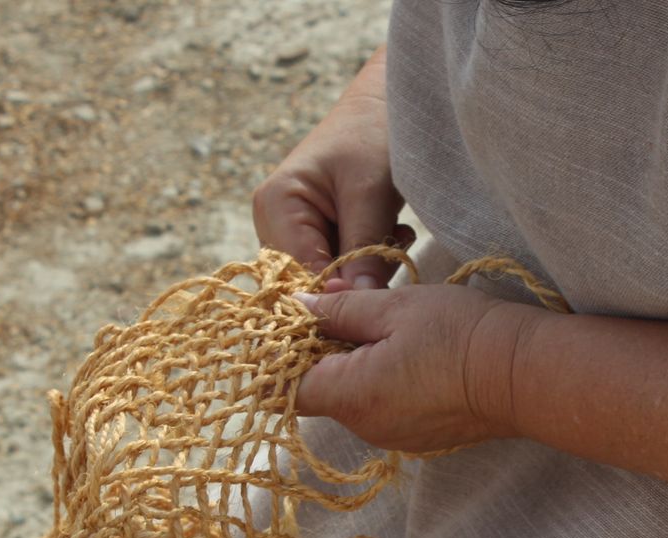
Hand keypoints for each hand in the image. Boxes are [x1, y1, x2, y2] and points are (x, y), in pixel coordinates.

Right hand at [252, 46, 413, 291]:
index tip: (377, 288)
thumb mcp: (371, 193)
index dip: (336, 290)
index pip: (297, 274)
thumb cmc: (373, 136)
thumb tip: (358, 299)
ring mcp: (291, 232)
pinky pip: (337, 269)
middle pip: (308, 282)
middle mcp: (273, 224)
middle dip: (353, 279)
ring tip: (394, 234)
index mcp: (276, 205)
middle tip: (393, 249)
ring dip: (364, 270)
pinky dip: (366, 262)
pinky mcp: (313, 237)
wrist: (385, 108)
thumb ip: (364, 249)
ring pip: (327, 279)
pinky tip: (389, 234)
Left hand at [294, 285, 536, 452]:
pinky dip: (382, 381)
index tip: (298, 322)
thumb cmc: (460, 334)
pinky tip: (409, 354)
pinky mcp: (418, 437)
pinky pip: (382, 408)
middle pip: (319, 394)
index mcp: (351, 397)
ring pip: (352, 400)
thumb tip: (297, 307)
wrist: (526, 374)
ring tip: (384, 328)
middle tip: (345, 309)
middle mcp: (365, 428)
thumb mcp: (393, 308)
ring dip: (355, 366)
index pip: (285, 389)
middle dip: (322, 353)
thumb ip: (338, 309)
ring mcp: (393, 437)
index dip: (282, 356)